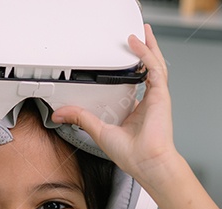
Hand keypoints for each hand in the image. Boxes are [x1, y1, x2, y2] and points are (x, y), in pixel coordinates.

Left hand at [51, 25, 178, 190]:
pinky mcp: (160, 95)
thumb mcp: (99, 131)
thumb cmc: (132, 155)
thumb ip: (81, 118)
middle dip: (143, 52)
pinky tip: (136, 43)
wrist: (146, 162)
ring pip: (154, 64)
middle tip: (136, 37)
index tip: (121, 60)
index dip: (130, 71)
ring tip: (140, 33)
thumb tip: (61, 114)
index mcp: (137, 111)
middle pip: (147, 70)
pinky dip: (145, 54)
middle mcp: (148, 102)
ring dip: (147, 47)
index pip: (134, 84)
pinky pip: (154, 68)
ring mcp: (156, 97)